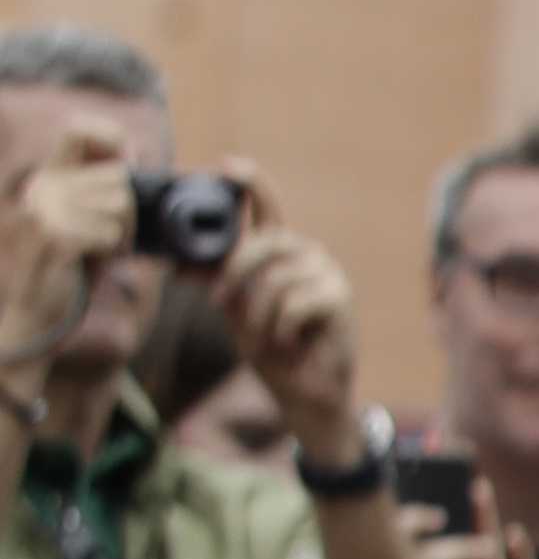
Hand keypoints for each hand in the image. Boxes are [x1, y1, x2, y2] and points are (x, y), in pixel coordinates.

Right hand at [0, 129, 129, 381]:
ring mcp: (44, 209)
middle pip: (118, 179)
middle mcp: (42, 187)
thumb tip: (133, 151)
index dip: (109, 137)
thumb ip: (106, 189)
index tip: (124, 161)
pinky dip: (111, 253)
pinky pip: (110, 234)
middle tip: (112, 240)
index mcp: (48, 177)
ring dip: (122, 236)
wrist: (36, 316)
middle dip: (129, 213)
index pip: (79, 129)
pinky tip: (91, 264)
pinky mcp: (53, 235)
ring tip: (99, 252)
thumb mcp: (89, 223)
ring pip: (120, 207)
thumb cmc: (70, 270)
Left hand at [208, 180, 364, 460]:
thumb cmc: (272, 349)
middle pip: (267, 241)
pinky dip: (282, 327)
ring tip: (267, 334)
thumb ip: (215, 279)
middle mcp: (308, 255)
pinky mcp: (340, 298)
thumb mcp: (233, 308)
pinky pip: (294, 302)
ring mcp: (328, 273)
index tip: (226, 166)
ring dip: (258, 313)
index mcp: (282, 252)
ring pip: (276, 278)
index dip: (250, 183)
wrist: (303, 392)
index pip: (267, 207)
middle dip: (237, 271)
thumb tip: (178, 262)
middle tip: (221, 300)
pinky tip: (292, 340)